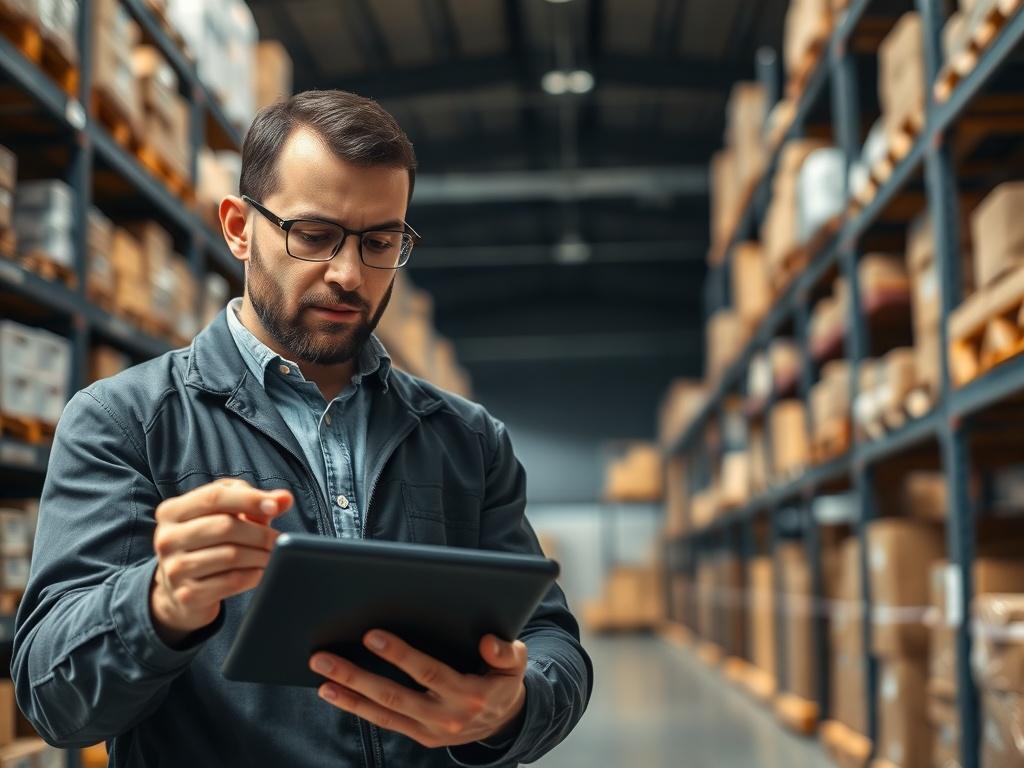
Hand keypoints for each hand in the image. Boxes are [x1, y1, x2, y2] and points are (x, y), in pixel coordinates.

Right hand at [150, 478, 291, 645]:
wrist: (179, 591)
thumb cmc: (208, 543)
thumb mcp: (225, 515)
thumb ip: (253, 502)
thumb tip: (285, 498)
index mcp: (172, 511)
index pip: (214, 496)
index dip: (249, 499)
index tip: (275, 506)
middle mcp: (166, 538)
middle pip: (226, 526)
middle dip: (260, 532)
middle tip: (279, 540)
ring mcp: (174, 568)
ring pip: (231, 555)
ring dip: (261, 555)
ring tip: (274, 555)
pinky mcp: (186, 595)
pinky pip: (231, 581)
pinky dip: (253, 575)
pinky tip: (261, 572)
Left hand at [310, 632, 528, 748]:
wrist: (506, 720)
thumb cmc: (503, 679)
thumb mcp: (516, 663)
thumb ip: (506, 652)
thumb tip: (488, 642)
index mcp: (470, 694)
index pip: (428, 672)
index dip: (399, 655)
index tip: (371, 636)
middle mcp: (447, 717)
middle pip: (394, 695)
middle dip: (356, 676)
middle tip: (324, 658)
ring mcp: (431, 731)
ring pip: (383, 712)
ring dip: (349, 694)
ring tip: (321, 676)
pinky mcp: (420, 737)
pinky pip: (385, 722)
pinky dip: (357, 707)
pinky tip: (334, 692)